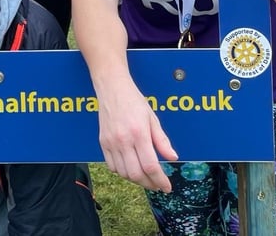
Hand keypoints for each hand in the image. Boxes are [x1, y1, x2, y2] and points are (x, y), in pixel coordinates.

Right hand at [97, 76, 176, 190]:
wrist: (112, 88)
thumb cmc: (133, 100)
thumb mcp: (152, 118)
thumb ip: (162, 140)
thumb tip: (172, 158)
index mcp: (139, 133)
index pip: (151, 166)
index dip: (160, 180)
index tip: (166, 187)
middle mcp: (123, 140)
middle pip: (136, 174)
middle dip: (149, 184)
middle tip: (157, 184)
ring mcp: (111, 142)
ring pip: (123, 173)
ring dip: (136, 179)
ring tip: (145, 176)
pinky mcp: (103, 143)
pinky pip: (112, 166)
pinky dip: (122, 172)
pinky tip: (130, 167)